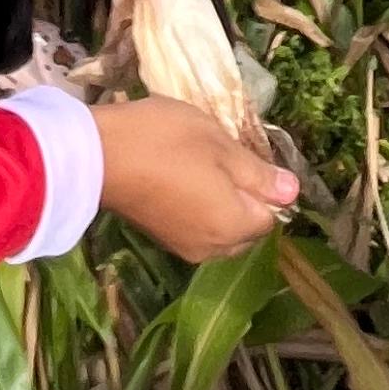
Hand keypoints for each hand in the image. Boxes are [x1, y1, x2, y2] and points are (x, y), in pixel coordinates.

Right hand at [94, 98, 299, 259]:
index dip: (263, 184)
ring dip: (217, 203)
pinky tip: (176, 177)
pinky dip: (194, 207)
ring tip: (196, 164)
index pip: (271, 215)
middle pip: (245, 227)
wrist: (96, 156)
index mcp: (233, 226)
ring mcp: (183, 246)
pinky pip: (194, 228)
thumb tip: (292, 193)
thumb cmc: (165, 141)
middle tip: (219, 156)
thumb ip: (258, 174)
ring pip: (219, 229)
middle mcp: (213, 248)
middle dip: (242, 198)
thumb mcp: (219, 144)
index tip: (240, 154)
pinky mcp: (160, 239)